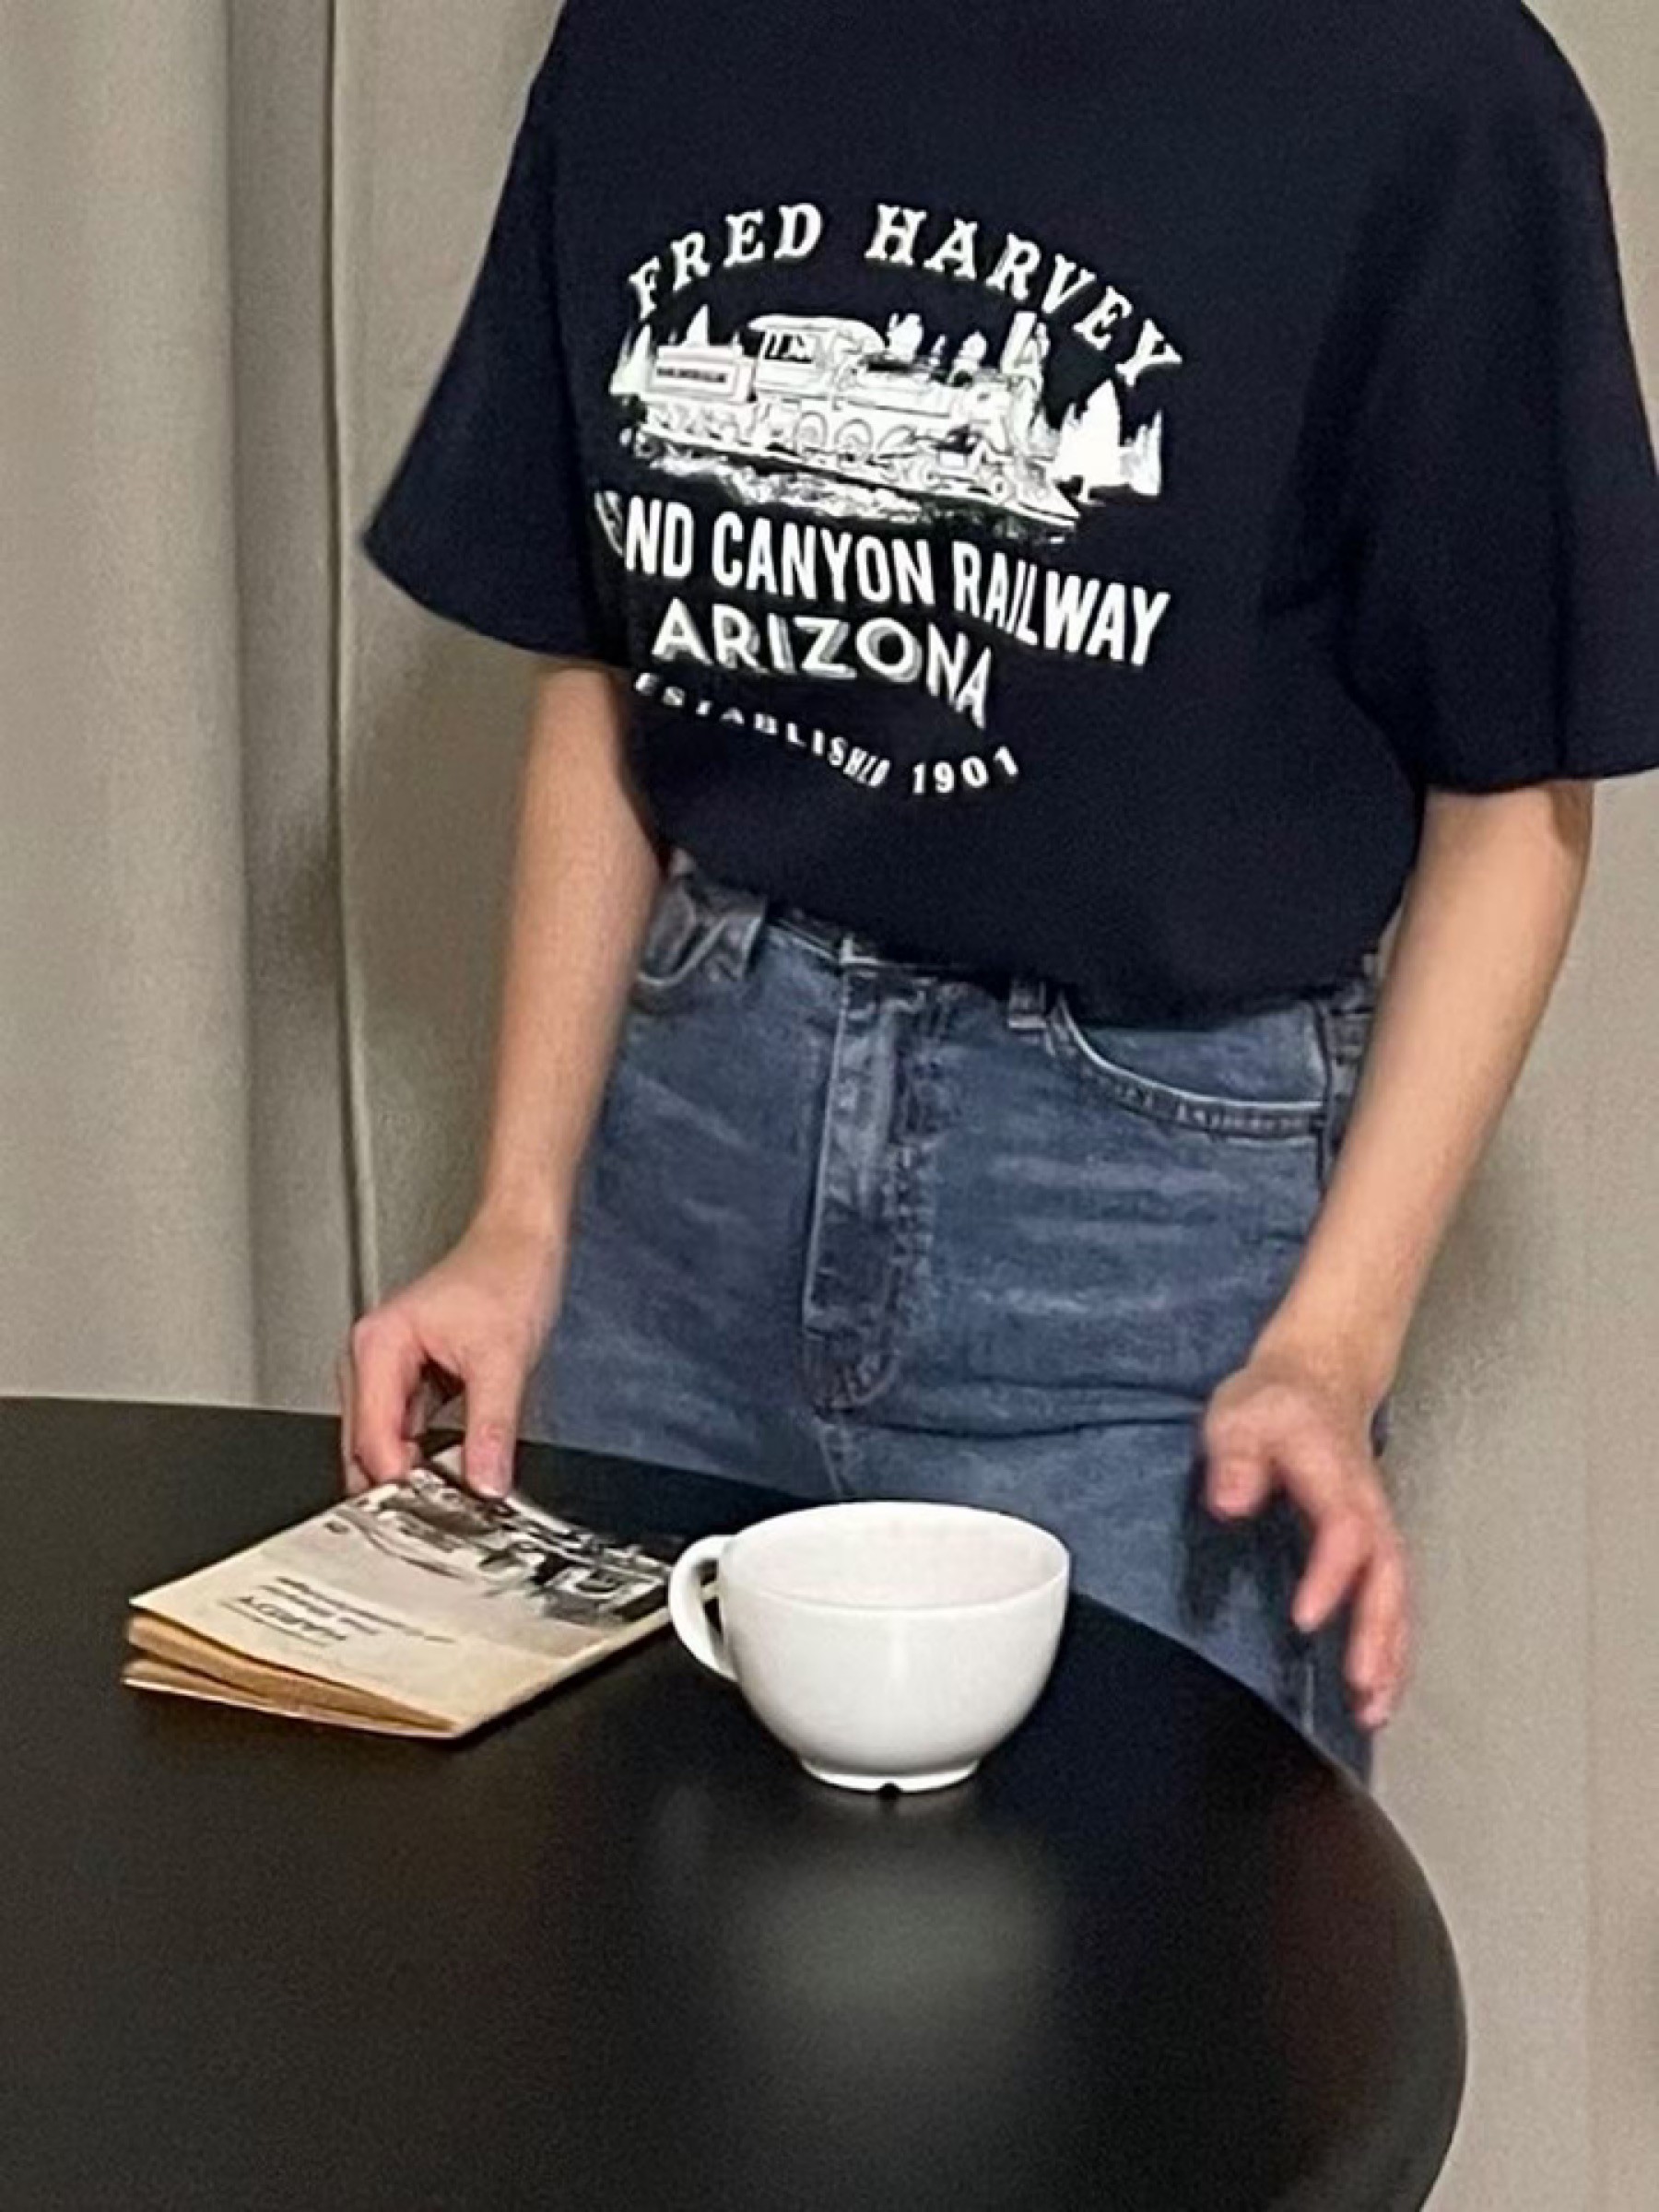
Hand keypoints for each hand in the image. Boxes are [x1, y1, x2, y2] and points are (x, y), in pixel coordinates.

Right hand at [337, 1212, 567, 1499]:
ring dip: (412, 1471)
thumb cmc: (506, 1274)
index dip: (399, 1483)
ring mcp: (386, 1370)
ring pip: (383, 1444)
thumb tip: (484, 1482)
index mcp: (377, 1346)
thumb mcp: (504, 1357)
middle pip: (365, 1448)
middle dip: (398, 1485)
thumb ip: (492, 1426)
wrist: (521, 1241)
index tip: (431, 1514)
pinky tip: (453, 1469)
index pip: (371, 1439)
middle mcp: (371, 1358)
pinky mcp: (409, 1379)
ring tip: (451, 1495)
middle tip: (442, 1517)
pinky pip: (404, 1432)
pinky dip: (424, 1455)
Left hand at [1200, 1343, 1410, 1733]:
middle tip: (1361, 1687)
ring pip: (1398, 1595)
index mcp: (1335, 1474)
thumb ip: (1236, 1458)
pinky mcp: (1375, 1544)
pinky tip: (1377, 1689)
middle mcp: (1368, 1506)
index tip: (1306, 1618)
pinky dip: (1392, 1646)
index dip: (1330, 1576)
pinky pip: (1393, 1599)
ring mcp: (1378, 1527)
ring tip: (1375, 1709)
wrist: (1317, 1377)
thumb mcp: (1239, 1415)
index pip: (1345, 1531)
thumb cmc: (1274, 1402)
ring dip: (1392, 1653)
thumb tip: (1229, 1501)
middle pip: (1387, 1574)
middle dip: (1378, 1634)